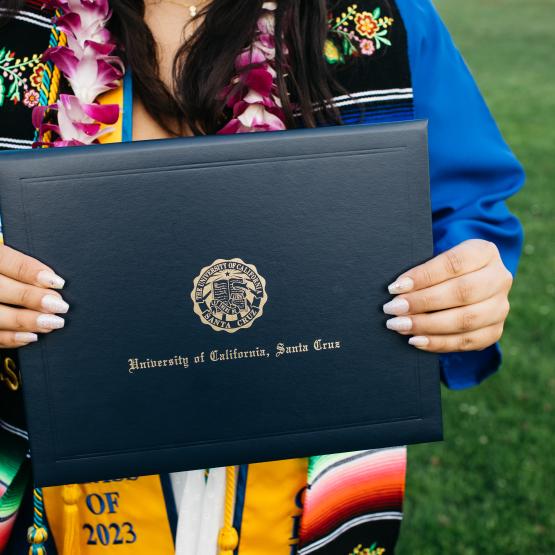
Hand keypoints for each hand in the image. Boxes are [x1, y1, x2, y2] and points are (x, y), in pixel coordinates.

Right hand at [0, 244, 68, 347]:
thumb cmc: (3, 272)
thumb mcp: (4, 257)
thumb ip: (22, 267)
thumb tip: (53, 281)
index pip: (5, 260)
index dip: (31, 272)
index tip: (58, 282)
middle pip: (0, 289)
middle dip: (32, 298)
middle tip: (59, 305)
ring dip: (25, 321)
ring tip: (52, 322)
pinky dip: (10, 338)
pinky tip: (31, 336)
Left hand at [383, 239, 512, 352]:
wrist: (468, 283)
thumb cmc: (443, 269)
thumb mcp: (438, 258)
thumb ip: (423, 270)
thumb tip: (397, 289)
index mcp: (484, 252)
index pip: (453, 263)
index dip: (423, 276)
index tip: (396, 287)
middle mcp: (499, 279)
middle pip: (462, 292)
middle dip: (422, 302)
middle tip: (393, 309)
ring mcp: (500, 307)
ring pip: (466, 320)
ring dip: (427, 325)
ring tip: (399, 325)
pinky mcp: (495, 330)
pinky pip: (467, 341)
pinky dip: (439, 343)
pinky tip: (416, 340)